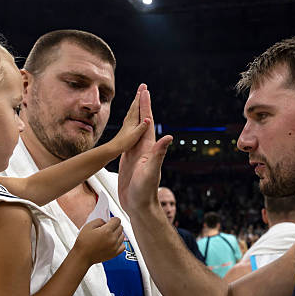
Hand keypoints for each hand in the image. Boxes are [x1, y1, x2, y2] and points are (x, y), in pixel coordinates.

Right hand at [74, 217, 124, 264]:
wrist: (82, 256)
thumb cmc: (83, 243)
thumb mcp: (88, 226)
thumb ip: (99, 220)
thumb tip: (105, 221)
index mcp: (106, 231)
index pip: (117, 220)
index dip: (113, 219)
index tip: (110, 221)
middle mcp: (112, 239)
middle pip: (121, 227)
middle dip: (115, 226)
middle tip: (108, 228)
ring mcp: (115, 247)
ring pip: (122, 236)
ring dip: (117, 234)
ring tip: (109, 236)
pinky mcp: (115, 253)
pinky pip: (123, 246)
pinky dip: (120, 243)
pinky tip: (113, 242)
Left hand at [107, 85, 150, 153]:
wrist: (114, 148)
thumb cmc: (124, 143)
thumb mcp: (135, 135)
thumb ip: (142, 127)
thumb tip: (148, 119)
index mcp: (132, 120)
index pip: (137, 105)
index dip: (141, 96)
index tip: (144, 87)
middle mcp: (129, 119)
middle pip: (135, 105)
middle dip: (139, 95)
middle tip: (142, 87)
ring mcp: (127, 123)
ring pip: (132, 109)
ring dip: (136, 102)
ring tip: (138, 96)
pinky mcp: (126, 127)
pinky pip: (131, 115)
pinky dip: (133, 110)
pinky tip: (133, 112)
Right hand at [118, 85, 172, 215]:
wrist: (140, 206)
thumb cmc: (145, 191)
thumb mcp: (151, 171)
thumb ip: (159, 154)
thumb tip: (169, 137)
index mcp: (148, 148)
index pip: (147, 122)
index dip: (145, 106)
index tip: (144, 91)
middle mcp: (143, 149)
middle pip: (142, 122)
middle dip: (141, 105)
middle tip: (141, 89)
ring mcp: (135, 154)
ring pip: (134, 130)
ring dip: (134, 116)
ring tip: (133, 104)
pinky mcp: (127, 161)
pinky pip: (126, 141)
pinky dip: (126, 132)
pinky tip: (126, 130)